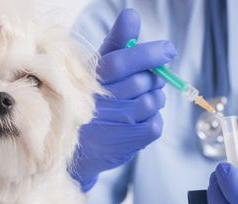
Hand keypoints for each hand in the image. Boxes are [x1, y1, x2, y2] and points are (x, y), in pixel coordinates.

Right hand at [70, 9, 175, 190]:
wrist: (78, 147)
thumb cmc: (91, 102)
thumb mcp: (97, 70)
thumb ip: (116, 43)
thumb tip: (131, 15)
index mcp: (89, 80)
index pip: (121, 62)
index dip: (147, 54)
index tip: (167, 50)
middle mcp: (97, 102)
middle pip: (143, 82)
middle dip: (151, 80)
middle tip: (143, 84)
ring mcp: (111, 124)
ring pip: (152, 103)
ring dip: (152, 101)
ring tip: (136, 105)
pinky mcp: (125, 142)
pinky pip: (155, 124)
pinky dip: (152, 120)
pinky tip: (136, 121)